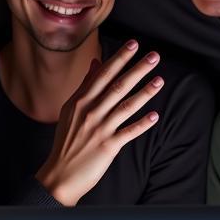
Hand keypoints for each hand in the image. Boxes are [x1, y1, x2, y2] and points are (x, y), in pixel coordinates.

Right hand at [36, 41, 163, 205]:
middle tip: (154, 56)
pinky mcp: (108, 147)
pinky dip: (142, 124)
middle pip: (117, 86)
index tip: (133, 44)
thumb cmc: (67, 140)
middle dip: (137, 69)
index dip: (119, 58)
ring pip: (126, 106)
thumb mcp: (71, 109)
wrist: (60, 175)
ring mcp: (100, 129)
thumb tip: (96, 63)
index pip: (103, 74)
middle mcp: (90, 112)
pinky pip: (129, 132)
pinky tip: (155, 116)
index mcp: (80, 101)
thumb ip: (86, 86)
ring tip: (160, 80)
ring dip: (145, 92)